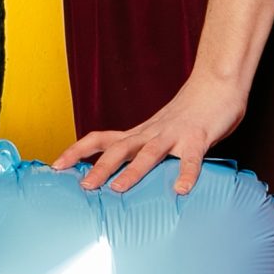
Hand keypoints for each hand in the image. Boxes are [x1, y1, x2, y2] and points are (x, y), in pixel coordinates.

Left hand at [52, 69, 248, 195]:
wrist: (216, 83)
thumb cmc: (188, 112)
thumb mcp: (158, 130)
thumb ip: (142, 149)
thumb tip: (122, 175)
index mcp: (139, 132)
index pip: (100, 139)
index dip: (77, 151)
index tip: (56, 166)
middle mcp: (151, 132)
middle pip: (119, 149)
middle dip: (99, 168)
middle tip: (84, 188)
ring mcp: (174, 134)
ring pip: (149, 153)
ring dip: (133, 171)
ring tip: (118, 189)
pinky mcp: (198, 138)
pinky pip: (192, 158)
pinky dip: (186, 174)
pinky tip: (181, 190)